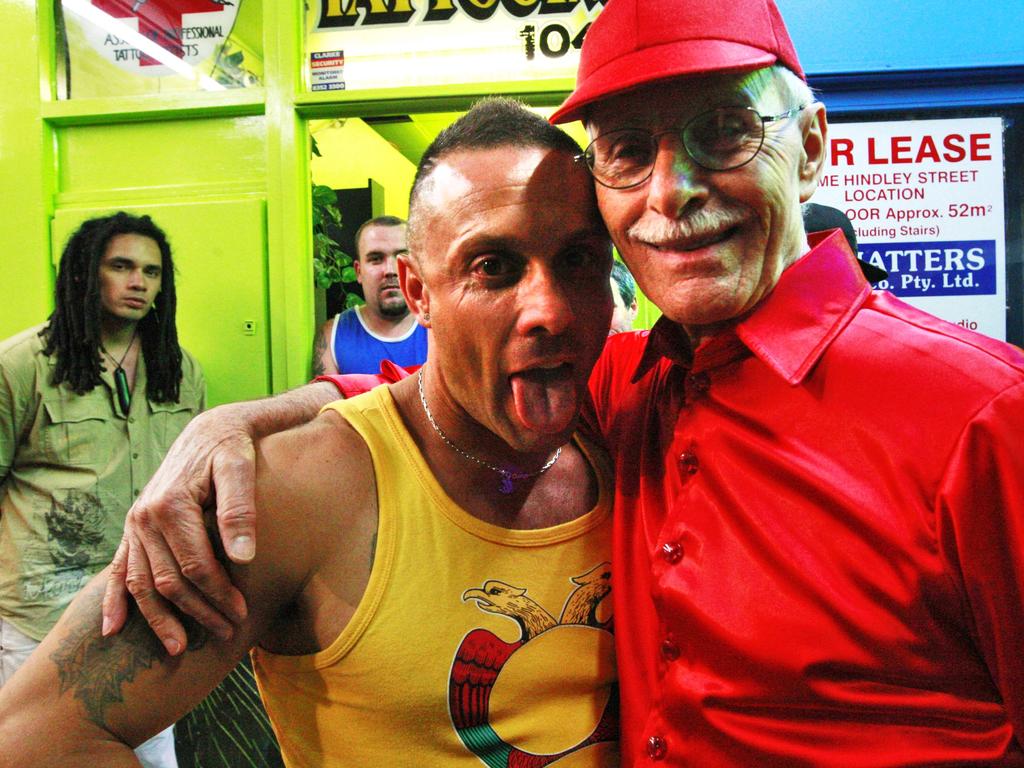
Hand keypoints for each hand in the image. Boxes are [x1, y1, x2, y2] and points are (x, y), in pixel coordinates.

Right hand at [102, 407, 254, 654]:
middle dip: (197, 612)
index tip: (242, 614)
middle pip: (169, 580)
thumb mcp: (240, 468)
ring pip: (143, 583)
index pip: (195, 566)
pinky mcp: (134, 528)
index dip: (218, 594)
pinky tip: (113, 629)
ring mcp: (135, 525)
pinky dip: (115, 600)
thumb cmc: (232, 449)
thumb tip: (243, 558)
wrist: (211, 431)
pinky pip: (119, 569)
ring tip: (177, 649)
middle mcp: (145, 518)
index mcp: (171, 505)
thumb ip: (240, 509)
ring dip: (158, 618)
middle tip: (226, 634)